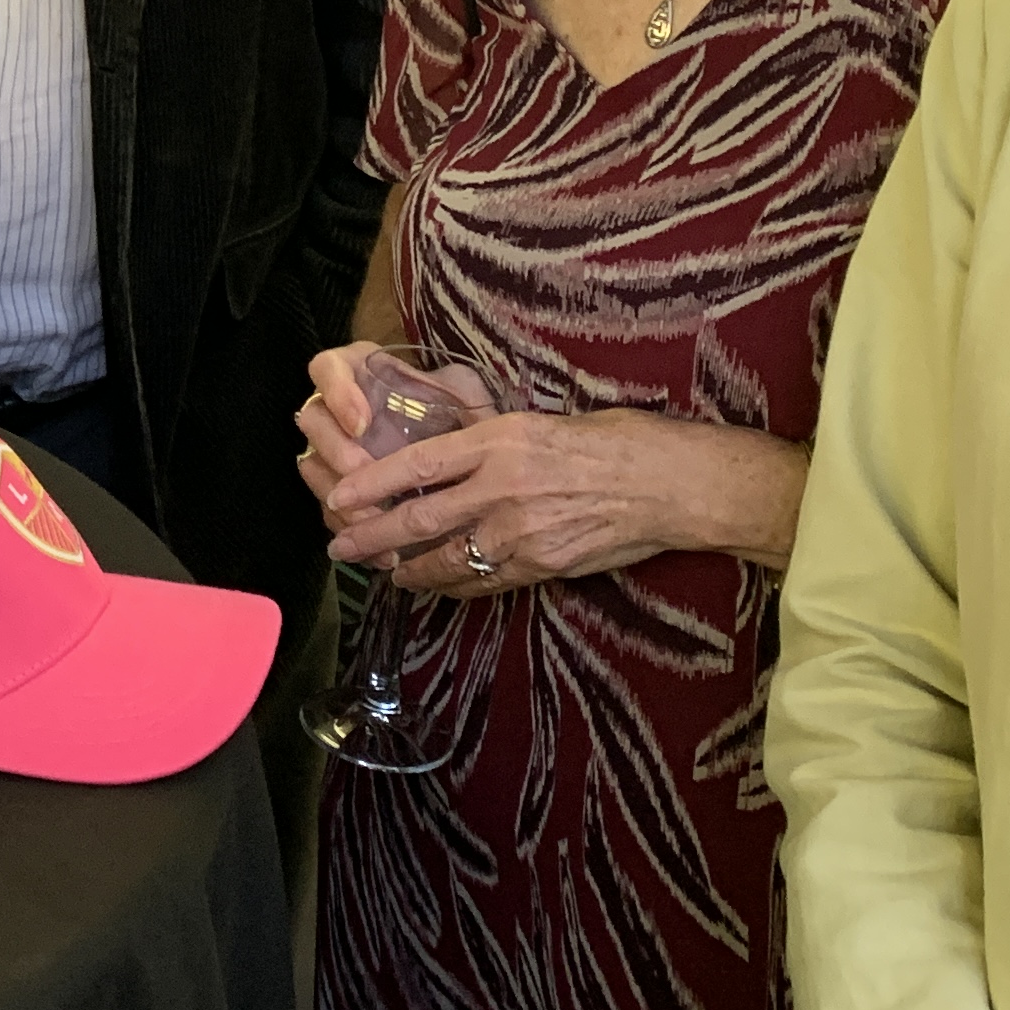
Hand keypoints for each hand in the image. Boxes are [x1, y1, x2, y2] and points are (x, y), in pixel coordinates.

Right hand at [293, 340, 498, 534]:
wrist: (470, 461)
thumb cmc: (463, 417)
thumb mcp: (465, 394)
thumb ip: (458, 391)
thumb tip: (469, 404)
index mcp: (359, 375)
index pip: (327, 369)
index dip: (336, 393)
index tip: (362, 424)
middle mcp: (336, 411)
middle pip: (312, 421)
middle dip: (336, 451)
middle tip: (363, 473)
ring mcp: (333, 453)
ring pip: (314, 470)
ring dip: (340, 498)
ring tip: (373, 520)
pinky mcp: (341, 494)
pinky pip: (330, 513)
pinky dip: (353, 532)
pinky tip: (382, 552)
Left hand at [320, 406, 805, 595]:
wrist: (669, 484)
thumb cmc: (613, 440)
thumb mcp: (540, 422)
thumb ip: (491, 439)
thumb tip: (453, 448)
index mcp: (500, 440)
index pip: (417, 464)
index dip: (372, 483)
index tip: (341, 494)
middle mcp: (503, 487)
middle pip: (420, 519)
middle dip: (372, 537)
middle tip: (340, 546)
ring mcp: (522, 532)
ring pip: (446, 559)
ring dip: (408, 569)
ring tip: (385, 573)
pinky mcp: (543, 566)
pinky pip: (484, 581)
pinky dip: (455, 585)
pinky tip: (437, 586)